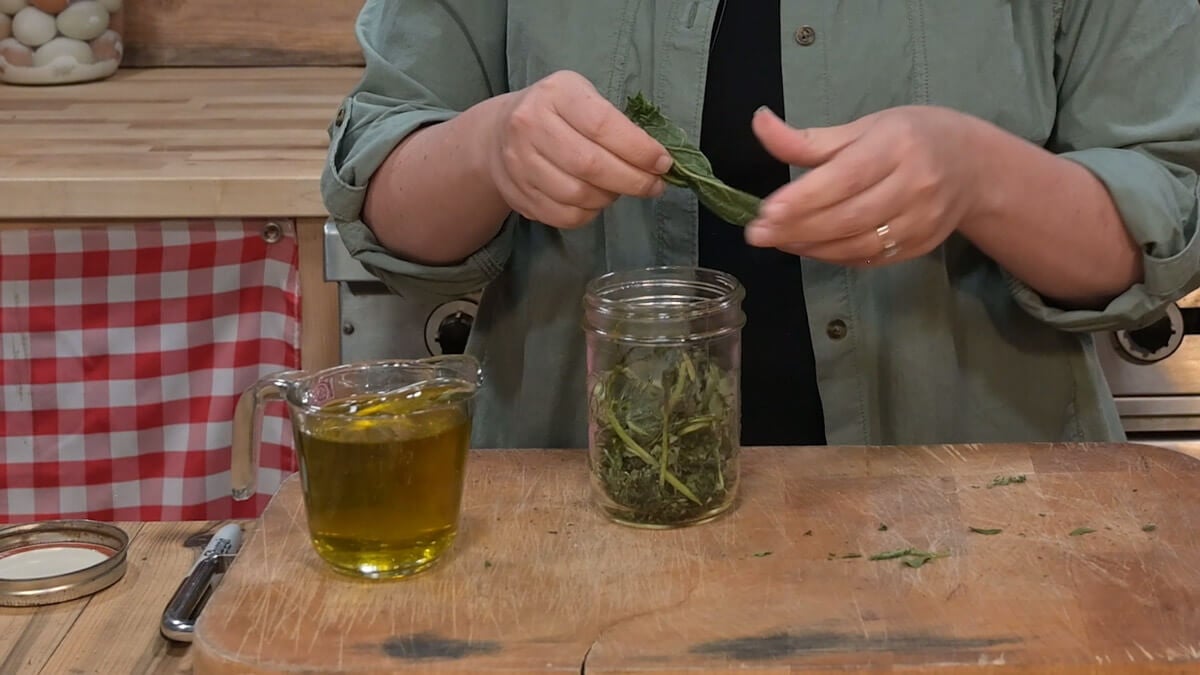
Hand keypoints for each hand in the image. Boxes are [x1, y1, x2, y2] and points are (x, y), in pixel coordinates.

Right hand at [486, 71, 672, 227]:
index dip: (638, 149)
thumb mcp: (582, 98)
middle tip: (654, 186)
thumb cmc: (555, 113)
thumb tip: (657, 160)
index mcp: (555, 94)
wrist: (497, 134)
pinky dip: (589, 214)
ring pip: (578, 194)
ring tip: (621, 189)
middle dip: (632, 180)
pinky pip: (564, 216)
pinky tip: (596, 201)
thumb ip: (616, 123)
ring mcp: (519, 162)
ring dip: (610, 198)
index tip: (663, 163)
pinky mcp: (517, 193)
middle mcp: (530, 125)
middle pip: (590, 165)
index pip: (602, 125)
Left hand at [745, 105, 986, 266]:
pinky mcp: (920, 246)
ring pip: (857, 243)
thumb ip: (810, 139)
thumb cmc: (911, 138)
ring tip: (776, 240)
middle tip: (758, 232)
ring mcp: (921, 221)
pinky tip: (806, 246)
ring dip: (810, 245)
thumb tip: (760, 124)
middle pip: (849, 216)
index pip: (847, 177)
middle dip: (798, 227)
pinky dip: (832, 255)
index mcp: (899, 145)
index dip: (805, 197)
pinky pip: (868, 257)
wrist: (974, 168)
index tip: (767, 210)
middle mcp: (915, 185)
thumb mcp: (865, 128)